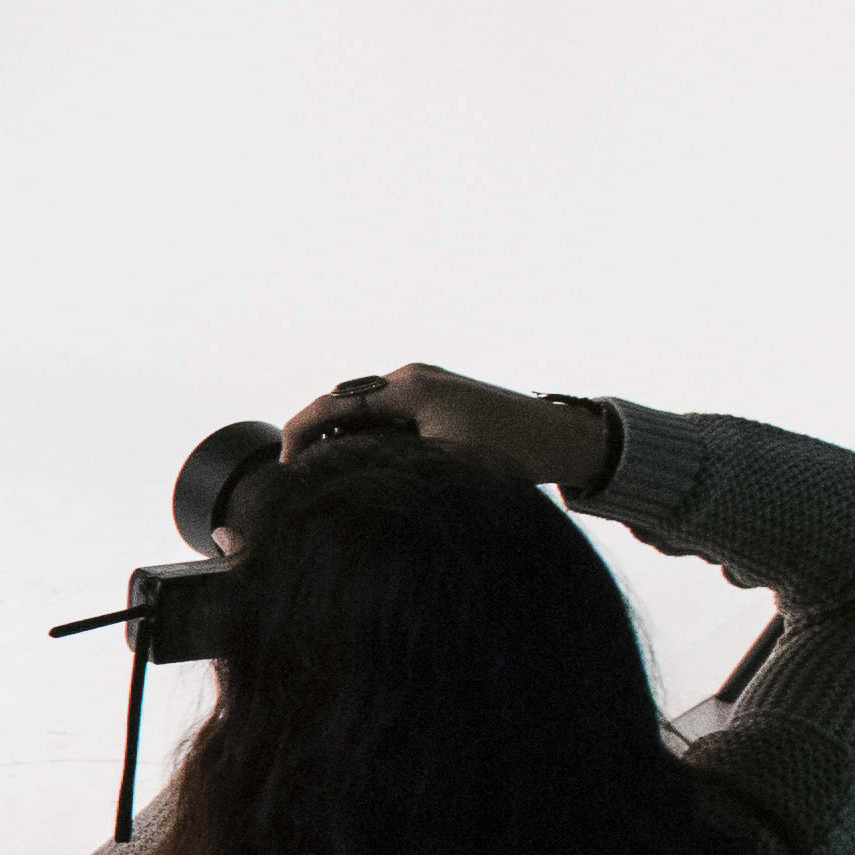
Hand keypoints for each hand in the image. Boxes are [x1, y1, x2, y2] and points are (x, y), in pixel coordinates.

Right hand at [281, 361, 618, 496]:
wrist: (569, 440)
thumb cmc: (513, 453)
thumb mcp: (445, 462)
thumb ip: (388, 461)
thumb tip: (342, 478)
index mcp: (409, 386)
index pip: (333, 404)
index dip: (299, 433)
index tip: (285, 468)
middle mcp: (414, 377)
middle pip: (345, 404)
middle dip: (318, 438)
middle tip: (302, 477)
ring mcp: (429, 384)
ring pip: (367, 411)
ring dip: (345, 439)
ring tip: (331, 474)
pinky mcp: (442, 397)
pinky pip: (390, 415)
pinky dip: (371, 437)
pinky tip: (371, 464)